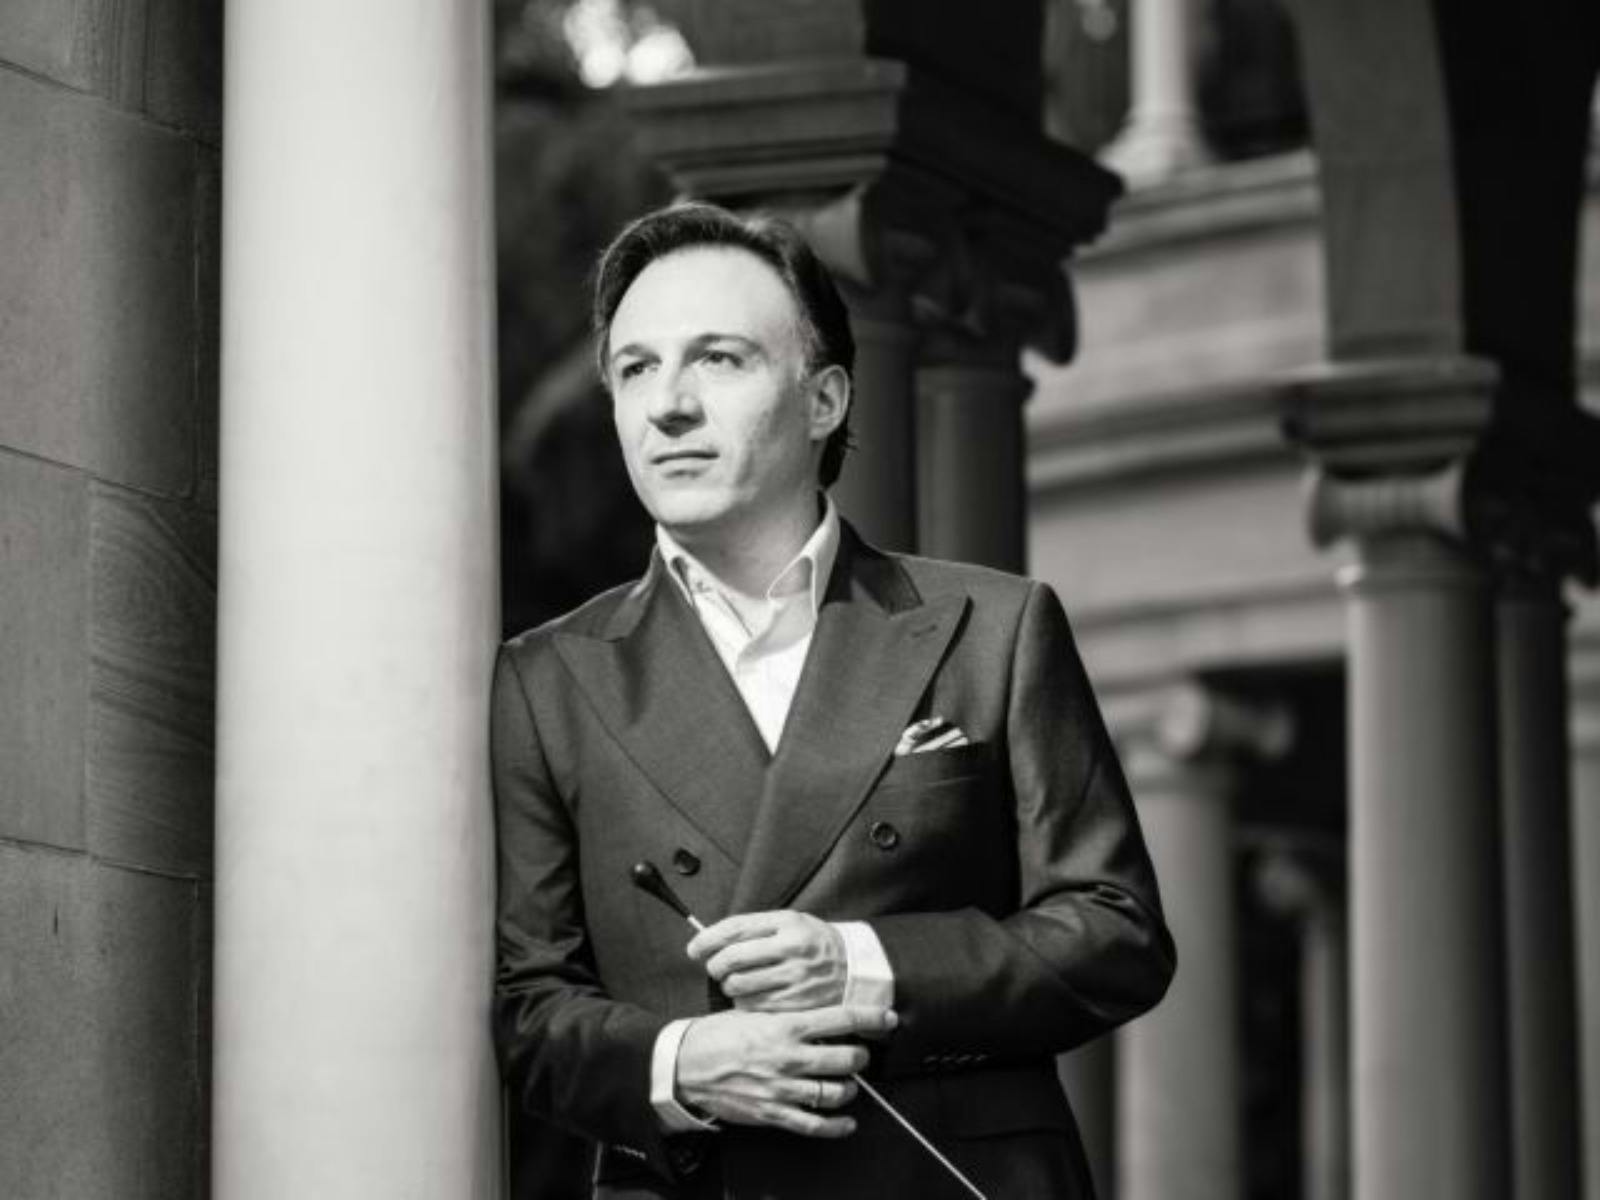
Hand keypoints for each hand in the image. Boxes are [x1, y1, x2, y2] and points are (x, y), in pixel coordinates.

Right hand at [675, 1004, 895, 1135]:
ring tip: (848, 1084)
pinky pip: (814, 1124)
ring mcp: (783, 1088)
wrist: (686, 1065)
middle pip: (846, 1058)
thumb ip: (788, 1015)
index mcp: (786, 1026)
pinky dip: (837, 1126)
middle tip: (860, 1054)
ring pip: (835, 1092)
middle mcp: (789, 1057)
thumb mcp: (753, 1013)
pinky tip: (846, 1122)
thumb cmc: (719, 1035)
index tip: (887, 1019)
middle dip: (860, 1057)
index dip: (870, 1018)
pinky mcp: (774, 1113)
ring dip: (849, 1089)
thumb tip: (821, 1014)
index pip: (841, 1019)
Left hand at [688, 910, 846, 1011]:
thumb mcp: (791, 922)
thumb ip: (755, 928)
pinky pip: (754, 1006)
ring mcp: (795, 978)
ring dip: (729, 985)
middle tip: (716, 968)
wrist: (855, 968)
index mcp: (787, 923)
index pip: (735, 928)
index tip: (694, 948)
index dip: (708, 939)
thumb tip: (710, 940)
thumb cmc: (814, 943)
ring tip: (735, 982)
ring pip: (739, 985)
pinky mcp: (797, 1004)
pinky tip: (752, 996)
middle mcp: (791, 949)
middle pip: (732, 959)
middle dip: (715, 965)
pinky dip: (744, 1002)